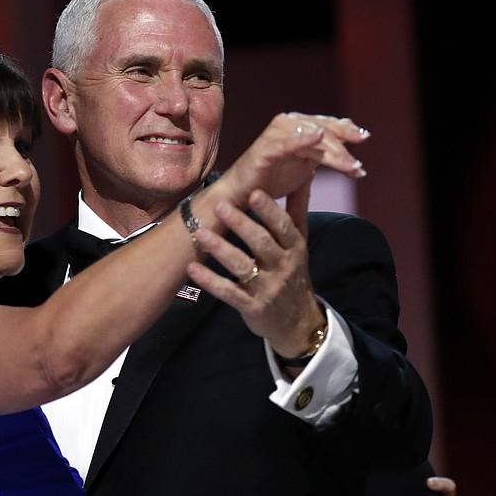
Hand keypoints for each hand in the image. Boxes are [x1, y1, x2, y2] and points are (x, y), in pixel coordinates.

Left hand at [186, 185, 323, 357]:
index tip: (253, 191)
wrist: (298, 323)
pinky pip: (228, 292)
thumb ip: (298, 208)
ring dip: (220, 249)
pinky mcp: (251, 307)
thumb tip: (304, 172)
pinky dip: (209, 281)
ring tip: (199, 233)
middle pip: (262, 243)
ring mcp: (267, 289)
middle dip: (241, 224)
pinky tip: (192, 268)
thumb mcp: (301, 242)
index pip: (283, 226)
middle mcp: (283, 267)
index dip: (269, 209)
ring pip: (242, 267)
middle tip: (220, 206)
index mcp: (295, 248)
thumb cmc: (293, 273)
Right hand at [217, 112, 368, 207]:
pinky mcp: (264, 150)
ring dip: (333, 153)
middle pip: (323, 131)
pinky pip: (287, 143)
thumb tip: (350, 148)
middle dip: (344, 147)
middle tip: (359, 166)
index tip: (364, 139)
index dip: (346, 130)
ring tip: (349, 167)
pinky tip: (318, 137)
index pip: (327, 124)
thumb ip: (323, 153)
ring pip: (312, 140)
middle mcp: (286, 125)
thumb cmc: (269, 181)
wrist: (240, 197)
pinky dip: (302, 139)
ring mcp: (275, 136)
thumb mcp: (303, 165)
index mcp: (296, 127)